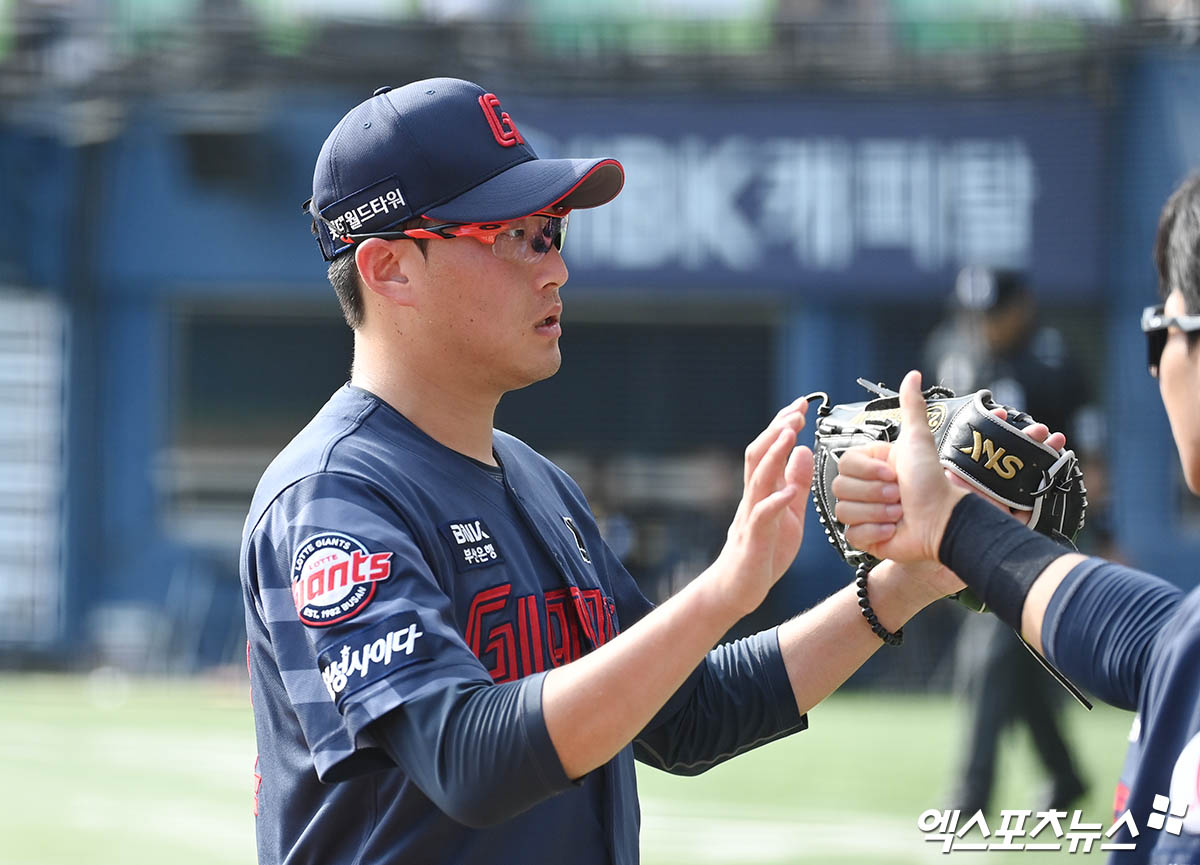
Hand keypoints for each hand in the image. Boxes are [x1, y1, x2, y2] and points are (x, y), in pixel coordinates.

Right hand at [710, 396, 814, 617]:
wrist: (738, 588)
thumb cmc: (764, 551)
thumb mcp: (789, 513)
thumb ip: (796, 483)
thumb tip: (804, 450)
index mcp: (764, 490)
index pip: (770, 450)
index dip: (784, 425)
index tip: (802, 405)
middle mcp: (753, 497)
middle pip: (758, 454)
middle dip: (777, 429)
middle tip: (796, 411)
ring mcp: (751, 517)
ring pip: (758, 478)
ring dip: (773, 454)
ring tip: (790, 434)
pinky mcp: (754, 540)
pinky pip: (762, 517)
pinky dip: (774, 502)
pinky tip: (789, 492)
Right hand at [831, 370, 1069, 562]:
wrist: (943, 520)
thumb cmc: (931, 482)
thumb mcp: (918, 440)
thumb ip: (912, 407)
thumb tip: (913, 376)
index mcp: (870, 466)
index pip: (843, 463)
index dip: (868, 471)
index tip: (893, 473)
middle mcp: (863, 489)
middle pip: (841, 487)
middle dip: (875, 493)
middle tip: (899, 495)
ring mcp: (862, 514)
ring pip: (845, 511)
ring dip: (877, 512)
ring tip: (899, 513)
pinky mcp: (864, 538)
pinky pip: (852, 534)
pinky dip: (875, 531)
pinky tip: (893, 529)